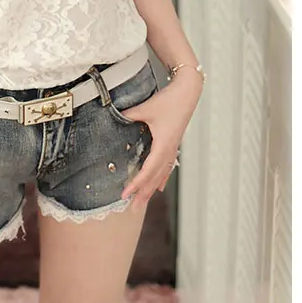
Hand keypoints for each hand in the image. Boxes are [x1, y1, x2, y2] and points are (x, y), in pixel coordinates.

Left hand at [119, 70, 202, 211]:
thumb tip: (114, 119)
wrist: (187, 93)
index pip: (147, 170)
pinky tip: (158, 188)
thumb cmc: (169, 101)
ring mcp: (172, 149)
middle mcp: (169, 151)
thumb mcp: (145, 108)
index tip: (125, 194)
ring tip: (142, 203)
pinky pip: (166, 167)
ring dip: (150, 189)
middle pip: (154, 178)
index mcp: (163, 145)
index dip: (136, 184)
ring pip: (160, 175)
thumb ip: (129, 116)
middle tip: (132, 209)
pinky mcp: (173, 144)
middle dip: (142, 194)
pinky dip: (160, 179)